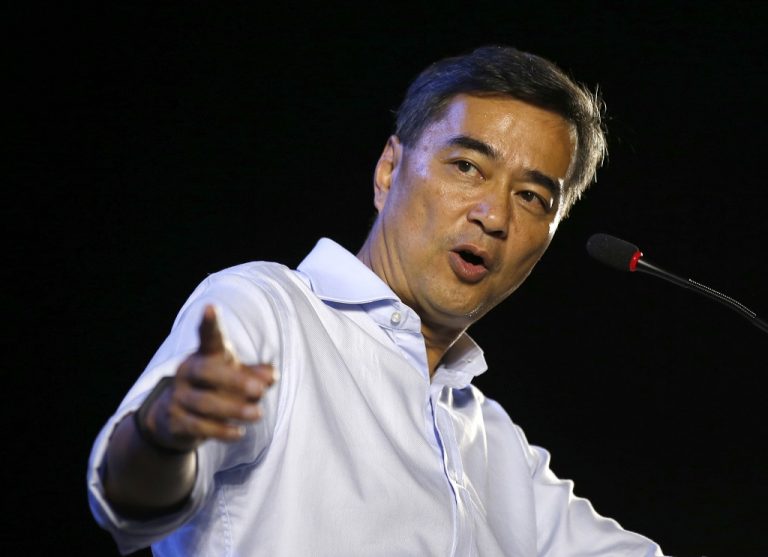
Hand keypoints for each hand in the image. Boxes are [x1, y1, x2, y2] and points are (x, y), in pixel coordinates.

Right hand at [141, 305, 276, 451]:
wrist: (173, 418)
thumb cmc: (214, 388)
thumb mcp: (236, 378)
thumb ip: (255, 376)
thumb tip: (272, 376)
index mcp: (205, 355)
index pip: (208, 337)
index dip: (209, 323)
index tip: (210, 307)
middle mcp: (188, 371)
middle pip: (206, 371)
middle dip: (234, 380)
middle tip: (260, 390)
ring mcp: (178, 395)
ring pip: (203, 402)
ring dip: (233, 409)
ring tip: (258, 415)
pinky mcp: (175, 420)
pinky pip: (197, 426)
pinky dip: (220, 430)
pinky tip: (238, 432)